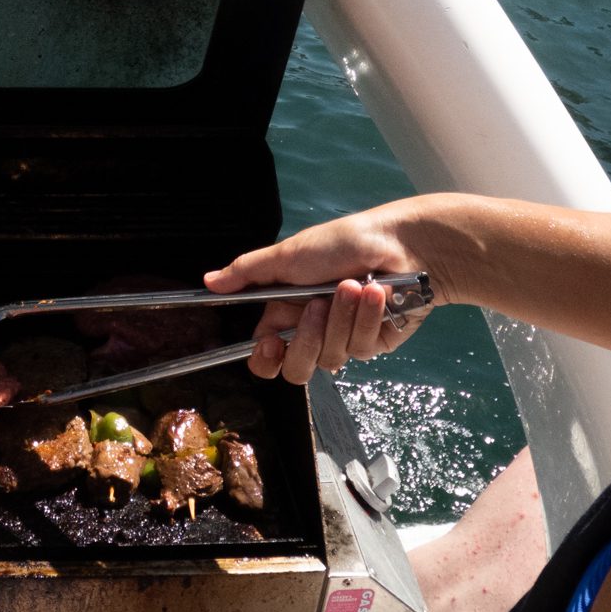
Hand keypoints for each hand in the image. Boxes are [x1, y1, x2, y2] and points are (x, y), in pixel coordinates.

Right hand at [203, 196, 452, 382]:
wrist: (402, 244)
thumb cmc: (343, 243)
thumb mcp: (289, 255)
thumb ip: (246, 272)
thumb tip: (208, 282)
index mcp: (286, 312)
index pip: (266, 355)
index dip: (265, 360)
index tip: (269, 345)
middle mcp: (312, 330)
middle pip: (296, 368)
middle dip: (306, 338)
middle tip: (316, 304)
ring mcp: (344, 339)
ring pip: (331, 358)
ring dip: (342, 317)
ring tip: (355, 285)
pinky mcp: (375, 343)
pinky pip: (362, 347)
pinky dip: (368, 316)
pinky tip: (377, 292)